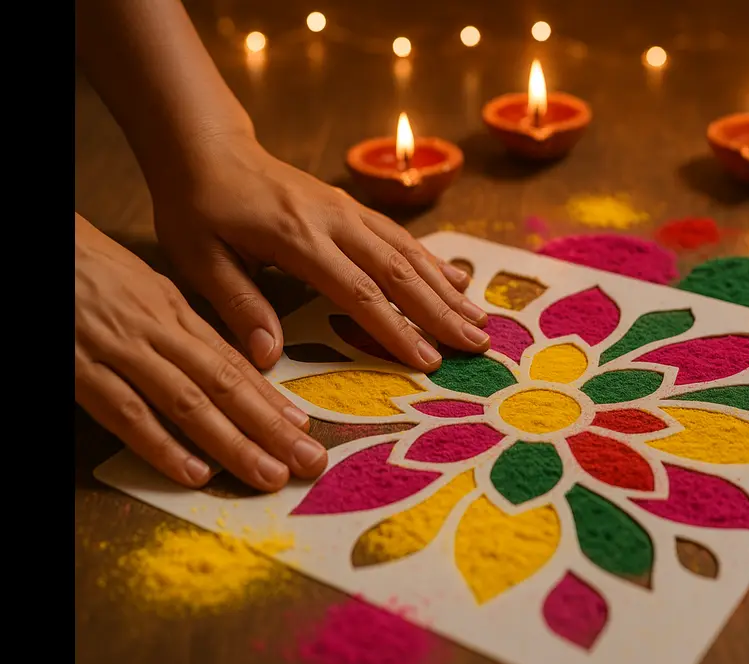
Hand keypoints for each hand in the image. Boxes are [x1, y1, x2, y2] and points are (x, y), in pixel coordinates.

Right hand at [74, 213, 327, 491]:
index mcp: (173, 312)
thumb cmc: (84, 267)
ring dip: (232, 443)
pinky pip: (126, 413)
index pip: (232, 362)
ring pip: (187, 403)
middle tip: (309, 460)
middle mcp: (156, 331)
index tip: (304, 427)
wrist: (41, 246)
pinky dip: (162, 445)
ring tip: (270, 474)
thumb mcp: (141, 288)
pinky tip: (195, 473)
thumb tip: (221, 363)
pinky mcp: (79, 368)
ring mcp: (119, 351)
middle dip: (271, 428)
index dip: (270, 398)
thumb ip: (179, 327)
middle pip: (224, 385)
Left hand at [150, 134, 488, 371]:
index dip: (395, 328)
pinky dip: (434, 261)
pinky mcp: (352, 208)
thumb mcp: (200, 258)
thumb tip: (269, 357)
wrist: (209, 149)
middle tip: (477, 345)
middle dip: (442, 312)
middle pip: (399, 271)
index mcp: (298, 238)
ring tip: (480, 321)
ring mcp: (348, 211)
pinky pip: (400, 237)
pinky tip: (458, 280)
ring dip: (448, 289)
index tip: (428, 360)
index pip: (357, 291)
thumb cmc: (198, 208)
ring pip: (409, 252)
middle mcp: (334, 221)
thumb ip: (239, 305)